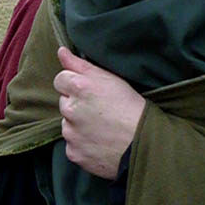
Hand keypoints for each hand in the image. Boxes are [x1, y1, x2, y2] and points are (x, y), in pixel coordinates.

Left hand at [53, 46, 145, 179]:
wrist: (144, 143)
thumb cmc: (130, 107)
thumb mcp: (110, 79)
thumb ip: (80, 64)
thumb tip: (61, 51)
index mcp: (79, 88)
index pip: (60, 79)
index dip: (74, 84)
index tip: (88, 91)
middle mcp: (70, 110)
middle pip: (64, 102)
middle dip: (77, 104)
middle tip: (100, 110)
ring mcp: (70, 134)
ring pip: (67, 125)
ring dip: (79, 125)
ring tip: (102, 127)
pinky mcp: (73, 153)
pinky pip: (72, 145)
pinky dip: (82, 144)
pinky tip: (100, 142)